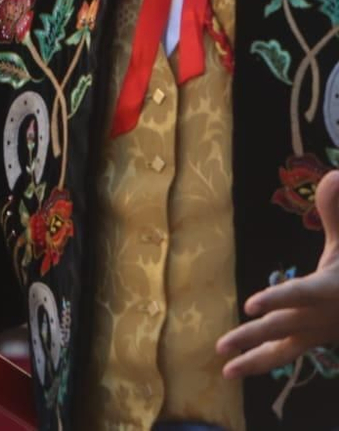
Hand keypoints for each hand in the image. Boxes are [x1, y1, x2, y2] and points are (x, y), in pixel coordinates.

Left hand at [220, 168, 338, 378]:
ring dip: (255, 360)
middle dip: (253, 338)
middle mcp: (323, 316)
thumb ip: (338, 212)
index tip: (251, 306)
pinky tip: (238, 368)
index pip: (302, 294)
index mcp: (331, 289)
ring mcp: (319, 332)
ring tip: (225, 370)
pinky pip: (287, 353)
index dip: (278, 299)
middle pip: (284, 327)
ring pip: (285, 349)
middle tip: (220, 347)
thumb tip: (335, 178)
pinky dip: (264, 361)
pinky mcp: (315, 340)